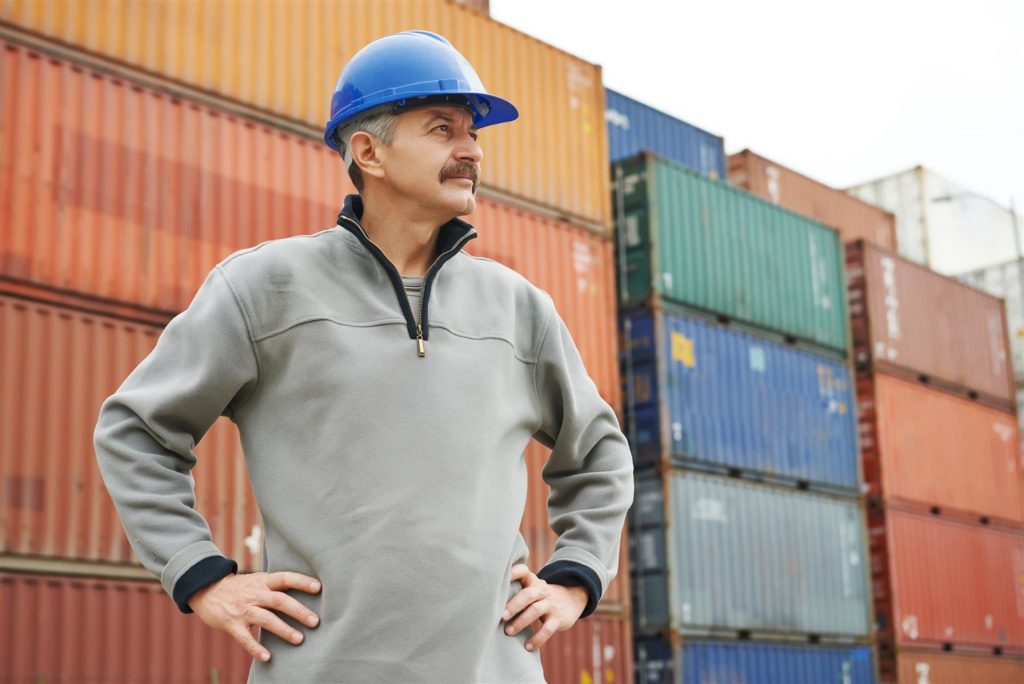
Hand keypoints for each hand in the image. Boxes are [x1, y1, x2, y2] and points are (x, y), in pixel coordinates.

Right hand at [188, 571, 321, 661]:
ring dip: (283, 630)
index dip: (302, 581)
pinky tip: (267, 657)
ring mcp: (243, 609)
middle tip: (315, 621)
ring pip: (266, 619)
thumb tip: (304, 590)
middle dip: (299, 611)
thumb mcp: (257, 580)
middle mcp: (255, 594)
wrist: (206, 589)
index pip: (285, 578)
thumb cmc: (239, 587)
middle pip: (279, 600)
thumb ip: (275, 586)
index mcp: (263, 581)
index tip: (318, 587)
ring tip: (299, 639)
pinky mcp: (231, 624)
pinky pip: (245, 638)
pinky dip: (256, 648)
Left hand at [501, 563, 587, 651]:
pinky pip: (548, 628)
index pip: (523, 571)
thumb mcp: (530, 589)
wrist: (569, 600)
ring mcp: (551, 604)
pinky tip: (528, 646)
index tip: (501, 579)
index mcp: (532, 581)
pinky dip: (537, 638)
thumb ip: (514, 590)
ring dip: (521, 622)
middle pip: (528, 594)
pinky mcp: (558, 618)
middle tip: (501, 617)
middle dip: (514, 605)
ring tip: (508, 632)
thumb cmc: (539, 597)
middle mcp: (542, 590)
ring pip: (536, 610)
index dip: (513, 573)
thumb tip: (488, 602)